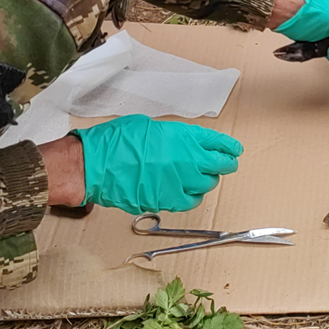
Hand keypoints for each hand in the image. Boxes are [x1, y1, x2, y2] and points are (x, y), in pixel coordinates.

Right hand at [75, 115, 242, 213]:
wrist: (95, 165)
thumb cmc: (115, 142)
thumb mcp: (149, 127)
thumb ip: (171, 136)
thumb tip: (182, 142)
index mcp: (182, 136)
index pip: (217, 142)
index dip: (228, 147)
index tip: (234, 150)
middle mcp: (186, 158)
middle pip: (219, 164)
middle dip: (225, 164)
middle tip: (227, 164)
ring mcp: (178, 181)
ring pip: (207, 184)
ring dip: (208, 180)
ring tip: (203, 177)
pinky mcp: (167, 199)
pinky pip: (191, 201)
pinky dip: (193, 197)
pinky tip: (189, 193)